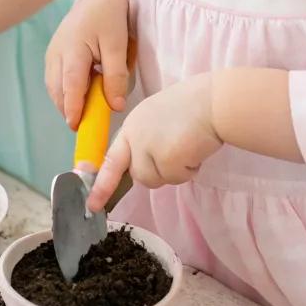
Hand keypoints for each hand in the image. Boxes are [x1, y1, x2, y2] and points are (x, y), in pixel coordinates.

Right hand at [45, 0, 131, 126]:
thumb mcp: (118, 45)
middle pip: (58, 90)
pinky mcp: (53, 56)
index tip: (76, 126)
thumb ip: (116, 76)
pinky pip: (56, 81)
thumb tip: (115, 106)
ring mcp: (52, 55)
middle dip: (69, 110)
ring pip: (54, 88)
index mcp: (73, 49)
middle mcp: (57, 54)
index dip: (73, 107)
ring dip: (66, 102)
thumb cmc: (110, 18)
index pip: (71, 85)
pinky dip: (65, 92)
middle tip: (86, 126)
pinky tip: (80, 95)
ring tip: (84, 113)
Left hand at [87, 75, 221, 208]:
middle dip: (157, 172)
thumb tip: (148, 160)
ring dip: (175, 171)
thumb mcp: (158, 117)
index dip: (101, 183)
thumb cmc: (194, 105)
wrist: (213, 102)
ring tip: (188, 147)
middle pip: (138, 174)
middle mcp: (135, 137)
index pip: (111, 159)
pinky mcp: (166, 159)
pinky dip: (190, 169)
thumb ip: (147, 138)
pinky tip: (196, 149)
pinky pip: (178, 178)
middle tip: (175, 156)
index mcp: (132, 125)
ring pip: (158, 180)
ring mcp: (148, 148)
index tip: (92, 203)